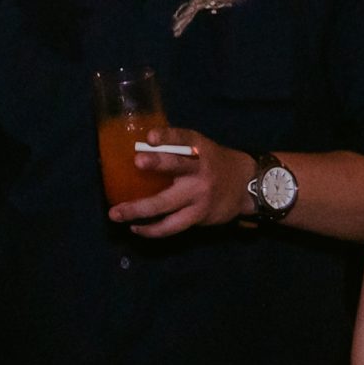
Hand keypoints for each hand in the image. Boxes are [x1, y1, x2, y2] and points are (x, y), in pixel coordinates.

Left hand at [112, 128, 254, 236]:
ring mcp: (200, 195)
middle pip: (177, 166)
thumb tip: (136, 148)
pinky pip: (172, 225)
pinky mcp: (200, 215)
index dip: (167, 135)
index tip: (150, 136)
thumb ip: (175, 150)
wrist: (247, 186)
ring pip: (166, 204)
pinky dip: (152, 229)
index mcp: (199, 150)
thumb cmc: (212, 164)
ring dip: (138, 210)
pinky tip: (136, 228)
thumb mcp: (200, 150)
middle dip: (157, 163)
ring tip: (116, 214)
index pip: (183, 137)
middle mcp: (200, 171)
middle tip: (137, 162)